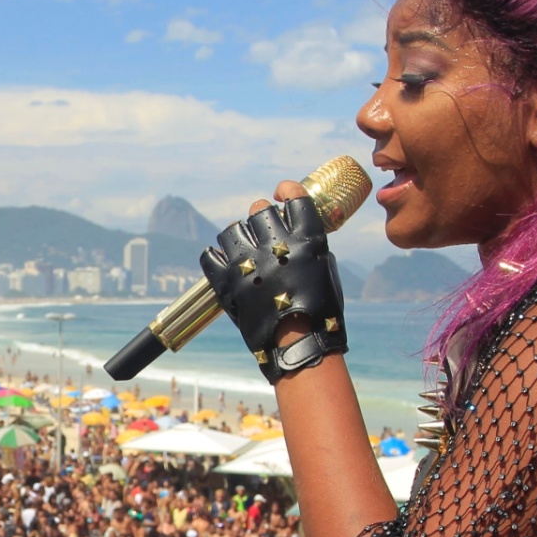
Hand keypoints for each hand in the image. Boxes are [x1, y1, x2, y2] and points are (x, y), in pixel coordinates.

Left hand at [199, 182, 347, 383]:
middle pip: (259, 211)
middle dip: (261, 217)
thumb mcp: (327, 271)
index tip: (281, 192)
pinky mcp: (226, 281)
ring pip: (232, 230)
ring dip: (237, 236)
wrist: (300, 346)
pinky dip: (214, 257)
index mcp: (305, 238)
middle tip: (263, 231)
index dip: (287, 190)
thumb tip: (297, 236)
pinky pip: (210, 256)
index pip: (294, 197)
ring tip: (242, 249)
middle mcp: (275, 243)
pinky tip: (220, 261)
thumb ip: (311, 247)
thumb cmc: (322, 313)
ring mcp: (247, 261)